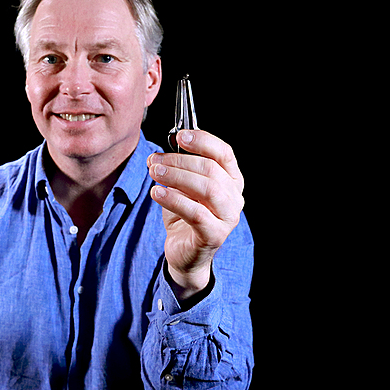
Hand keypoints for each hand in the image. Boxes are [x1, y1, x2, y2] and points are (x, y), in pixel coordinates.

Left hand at [147, 130, 244, 298]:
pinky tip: (157, 193)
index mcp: (231, 180)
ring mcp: (228, 217)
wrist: (185, 253)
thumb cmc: (185, 216)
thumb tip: (160, 153)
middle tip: (155, 161)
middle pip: (211, 169)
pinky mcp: (215, 235)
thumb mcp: (183, 187)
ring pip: (206, 188)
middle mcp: (235, 197)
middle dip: (179, 161)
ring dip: (176, 177)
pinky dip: (174, 200)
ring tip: (154, 173)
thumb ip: (179, 169)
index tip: (180, 136)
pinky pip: (195, 213)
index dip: (203, 141)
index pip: (224, 153)